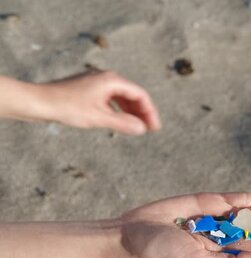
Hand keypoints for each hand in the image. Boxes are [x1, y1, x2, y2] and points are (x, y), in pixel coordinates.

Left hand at [41, 71, 160, 134]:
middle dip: (142, 112)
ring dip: (131, 112)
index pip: (140, 95)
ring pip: (121, 97)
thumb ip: (123, 124)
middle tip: (150, 129)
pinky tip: (119, 121)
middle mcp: (106, 78)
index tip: (155, 128)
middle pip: (132, 94)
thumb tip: (142, 129)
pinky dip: (118, 110)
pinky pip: (110, 99)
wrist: (38, 101)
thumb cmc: (67, 108)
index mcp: (112, 80)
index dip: (150, 112)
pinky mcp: (88, 89)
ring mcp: (96, 83)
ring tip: (137, 127)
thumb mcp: (99, 118)